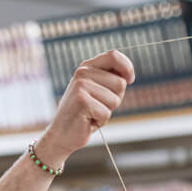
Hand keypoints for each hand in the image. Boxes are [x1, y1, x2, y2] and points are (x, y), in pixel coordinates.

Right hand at [36, 50, 134, 166]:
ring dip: (107, 111)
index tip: (130, 80)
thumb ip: (110, 80)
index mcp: (86, 67)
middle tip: (97, 106)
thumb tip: (128, 76)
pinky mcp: (82, 101)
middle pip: (120, 83)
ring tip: (91, 114)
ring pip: (115, 99)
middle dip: (115, 99)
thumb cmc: (84, 114)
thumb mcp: (97, 92)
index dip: (127, 68)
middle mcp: (83, 73)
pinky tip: (87, 121)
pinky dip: (100, 122)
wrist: (61, 135)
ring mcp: (81, 86)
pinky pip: (106, 113)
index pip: (114, 56)